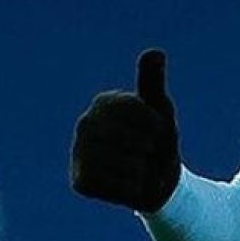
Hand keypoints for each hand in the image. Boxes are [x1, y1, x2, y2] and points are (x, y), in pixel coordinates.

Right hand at [71, 49, 181, 212]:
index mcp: (104, 102)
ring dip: (142, 169)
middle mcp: (85, 124)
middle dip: (149, 148)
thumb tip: (154, 52)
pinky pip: (115, 186)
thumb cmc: (159, 139)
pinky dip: (131, 188)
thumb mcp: (160, 109)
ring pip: (123, 163)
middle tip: (147, 151)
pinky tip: (129, 184)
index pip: (136, 109)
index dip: (156, 124)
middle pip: (130, 138)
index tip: (157, 129)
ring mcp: (79, 153)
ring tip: (138, 167)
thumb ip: (153, 82)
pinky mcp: (80, 181)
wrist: (157, 179)